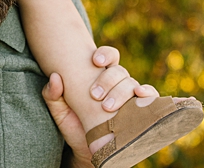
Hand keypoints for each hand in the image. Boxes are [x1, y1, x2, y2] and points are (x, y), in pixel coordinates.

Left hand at [42, 46, 159, 165]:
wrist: (88, 151)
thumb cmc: (74, 126)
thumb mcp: (59, 112)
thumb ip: (52, 94)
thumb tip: (55, 77)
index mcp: (99, 77)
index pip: (108, 57)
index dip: (105, 54)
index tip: (94, 61)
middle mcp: (117, 85)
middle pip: (119, 71)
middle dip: (108, 80)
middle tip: (95, 95)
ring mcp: (130, 98)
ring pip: (132, 84)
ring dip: (121, 92)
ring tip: (108, 107)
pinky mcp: (140, 112)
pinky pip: (151, 98)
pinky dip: (149, 94)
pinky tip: (140, 96)